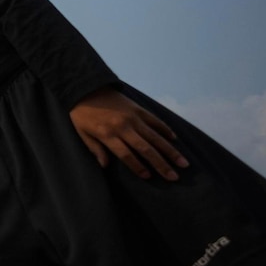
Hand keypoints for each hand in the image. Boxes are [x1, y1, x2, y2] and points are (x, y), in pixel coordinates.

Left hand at [69, 88, 187, 180]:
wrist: (87, 87)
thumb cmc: (82, 114)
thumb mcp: (82, 133)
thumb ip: (94, 149)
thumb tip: (104, 166)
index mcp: (107, 134)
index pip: (126, 155)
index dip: (137, 167)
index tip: (148, 177)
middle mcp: (123, 126)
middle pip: (145, 149)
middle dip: (161, 164)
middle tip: (174, 177)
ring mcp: (132, 117)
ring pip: (154, 136)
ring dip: (170, 151)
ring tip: (183, 163)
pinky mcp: (138, 108)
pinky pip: (154, 120)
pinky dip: (165, 129)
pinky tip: (174, 139)